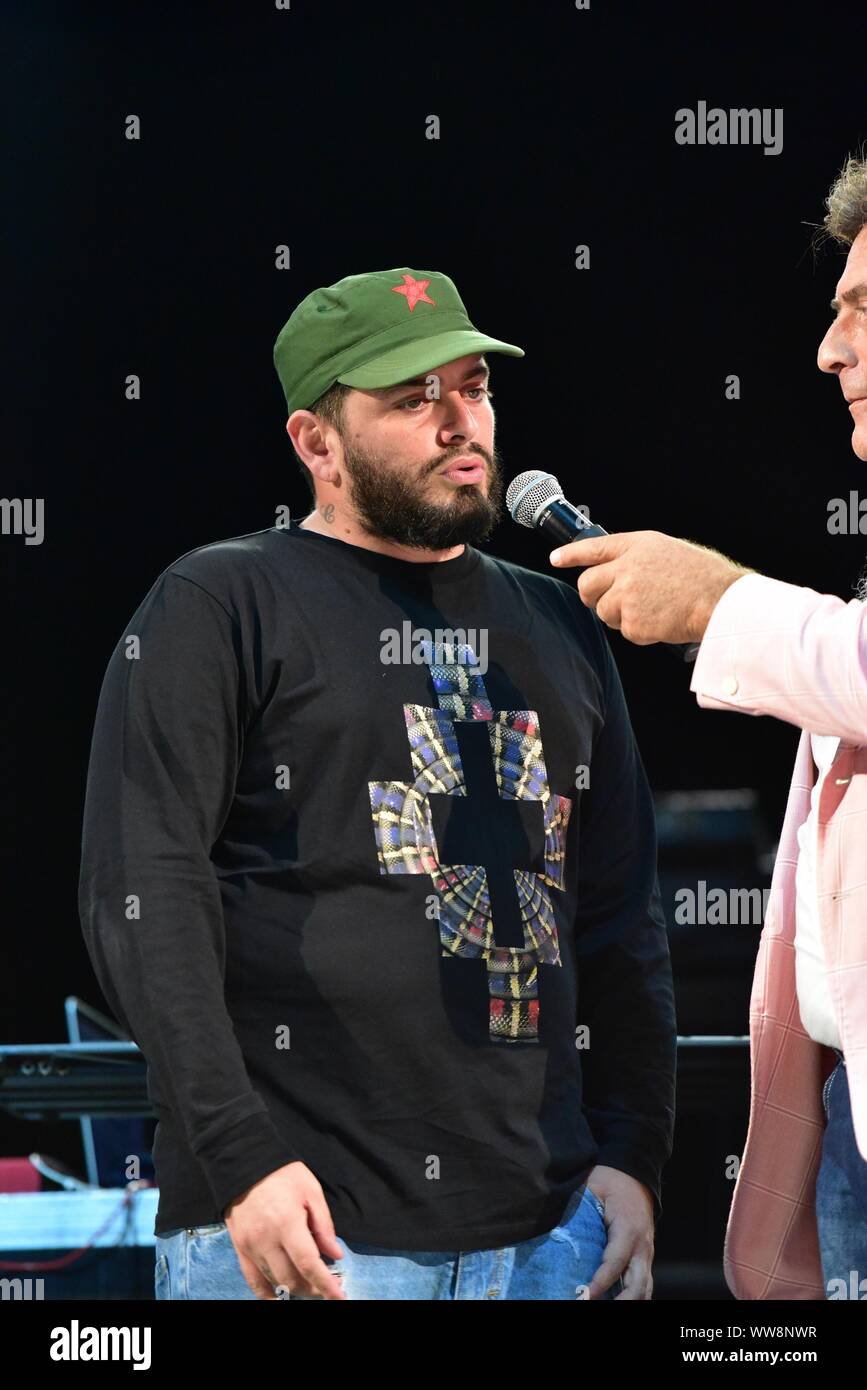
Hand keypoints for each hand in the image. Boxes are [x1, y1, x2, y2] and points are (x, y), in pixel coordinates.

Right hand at [224, 1161, 347, 1299]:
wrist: (244, 1163)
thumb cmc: (282, 1174)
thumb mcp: (311, 1190)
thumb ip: (324, 1225)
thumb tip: (335, 1254)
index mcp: (287, 1223)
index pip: (308, 1264)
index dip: (326, 1285)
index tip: (339, 1297)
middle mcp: (266, 1240)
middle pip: (291, 1279)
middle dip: (312, 1288)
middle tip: (327, 1286)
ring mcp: (250, 1247)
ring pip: (274, 1281)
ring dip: (294, 1289)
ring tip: (309, 1286)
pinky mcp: (240, 1248)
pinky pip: (252, 1279)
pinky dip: (266, 1294)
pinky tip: (278, 1298)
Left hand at [550, 530, 750, 645]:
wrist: (719, 600)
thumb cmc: (702, 577)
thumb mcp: (667, 551)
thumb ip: (638, 557)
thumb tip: (618, 570)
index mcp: (636, 546)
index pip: (593, 547)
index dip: (571, 554)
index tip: (556, 558)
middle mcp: (626, 568)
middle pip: (587, 585)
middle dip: (591, 596)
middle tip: (604, 601)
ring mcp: (626, 596)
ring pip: (604, 611)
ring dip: (620, 615)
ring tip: (651, 609)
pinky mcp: (632, 623)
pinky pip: (624, 631)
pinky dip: (639, 631)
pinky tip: (659, 621)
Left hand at [583, 1165, 655, 1299]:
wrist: (635, 1174)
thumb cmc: (611, 1181)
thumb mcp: (592, 1188)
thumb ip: (579, 1209)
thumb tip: (555, 1229)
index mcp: (628, 1229)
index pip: (615, 1263)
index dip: (600, 1282)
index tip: (585, 1296)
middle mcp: (642, 1246)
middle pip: (637, 1284)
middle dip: (621, 1302)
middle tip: (595, 1305)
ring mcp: (646, 1253)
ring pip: (645, 1288)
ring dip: (629, 1301)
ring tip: (608, 1307)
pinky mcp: (645, 1257)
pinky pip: (644, 1283)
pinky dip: (634, 1296)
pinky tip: (618, 1301)